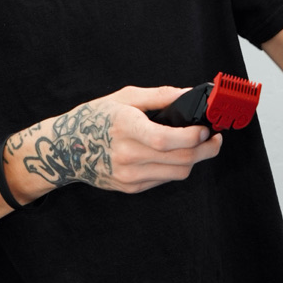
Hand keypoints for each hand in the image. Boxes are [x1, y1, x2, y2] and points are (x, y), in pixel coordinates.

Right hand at [21, 86, 221, 193]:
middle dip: (206, 150)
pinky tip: (174, 154)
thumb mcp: (125, 97)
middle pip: (179, 160)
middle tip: (216, 139)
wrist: (66, 149)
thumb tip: (191, 94)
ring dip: (195, 160)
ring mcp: (128, 175)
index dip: (191, 137)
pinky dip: (175, 166)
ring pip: (177, 173)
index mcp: (124, 127)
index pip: (164, 139)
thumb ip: (160, 96)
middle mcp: (126, 155)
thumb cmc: (96, 117)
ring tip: (200, 145)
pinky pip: (164, 179)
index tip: (207, 129)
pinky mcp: (130, 187)